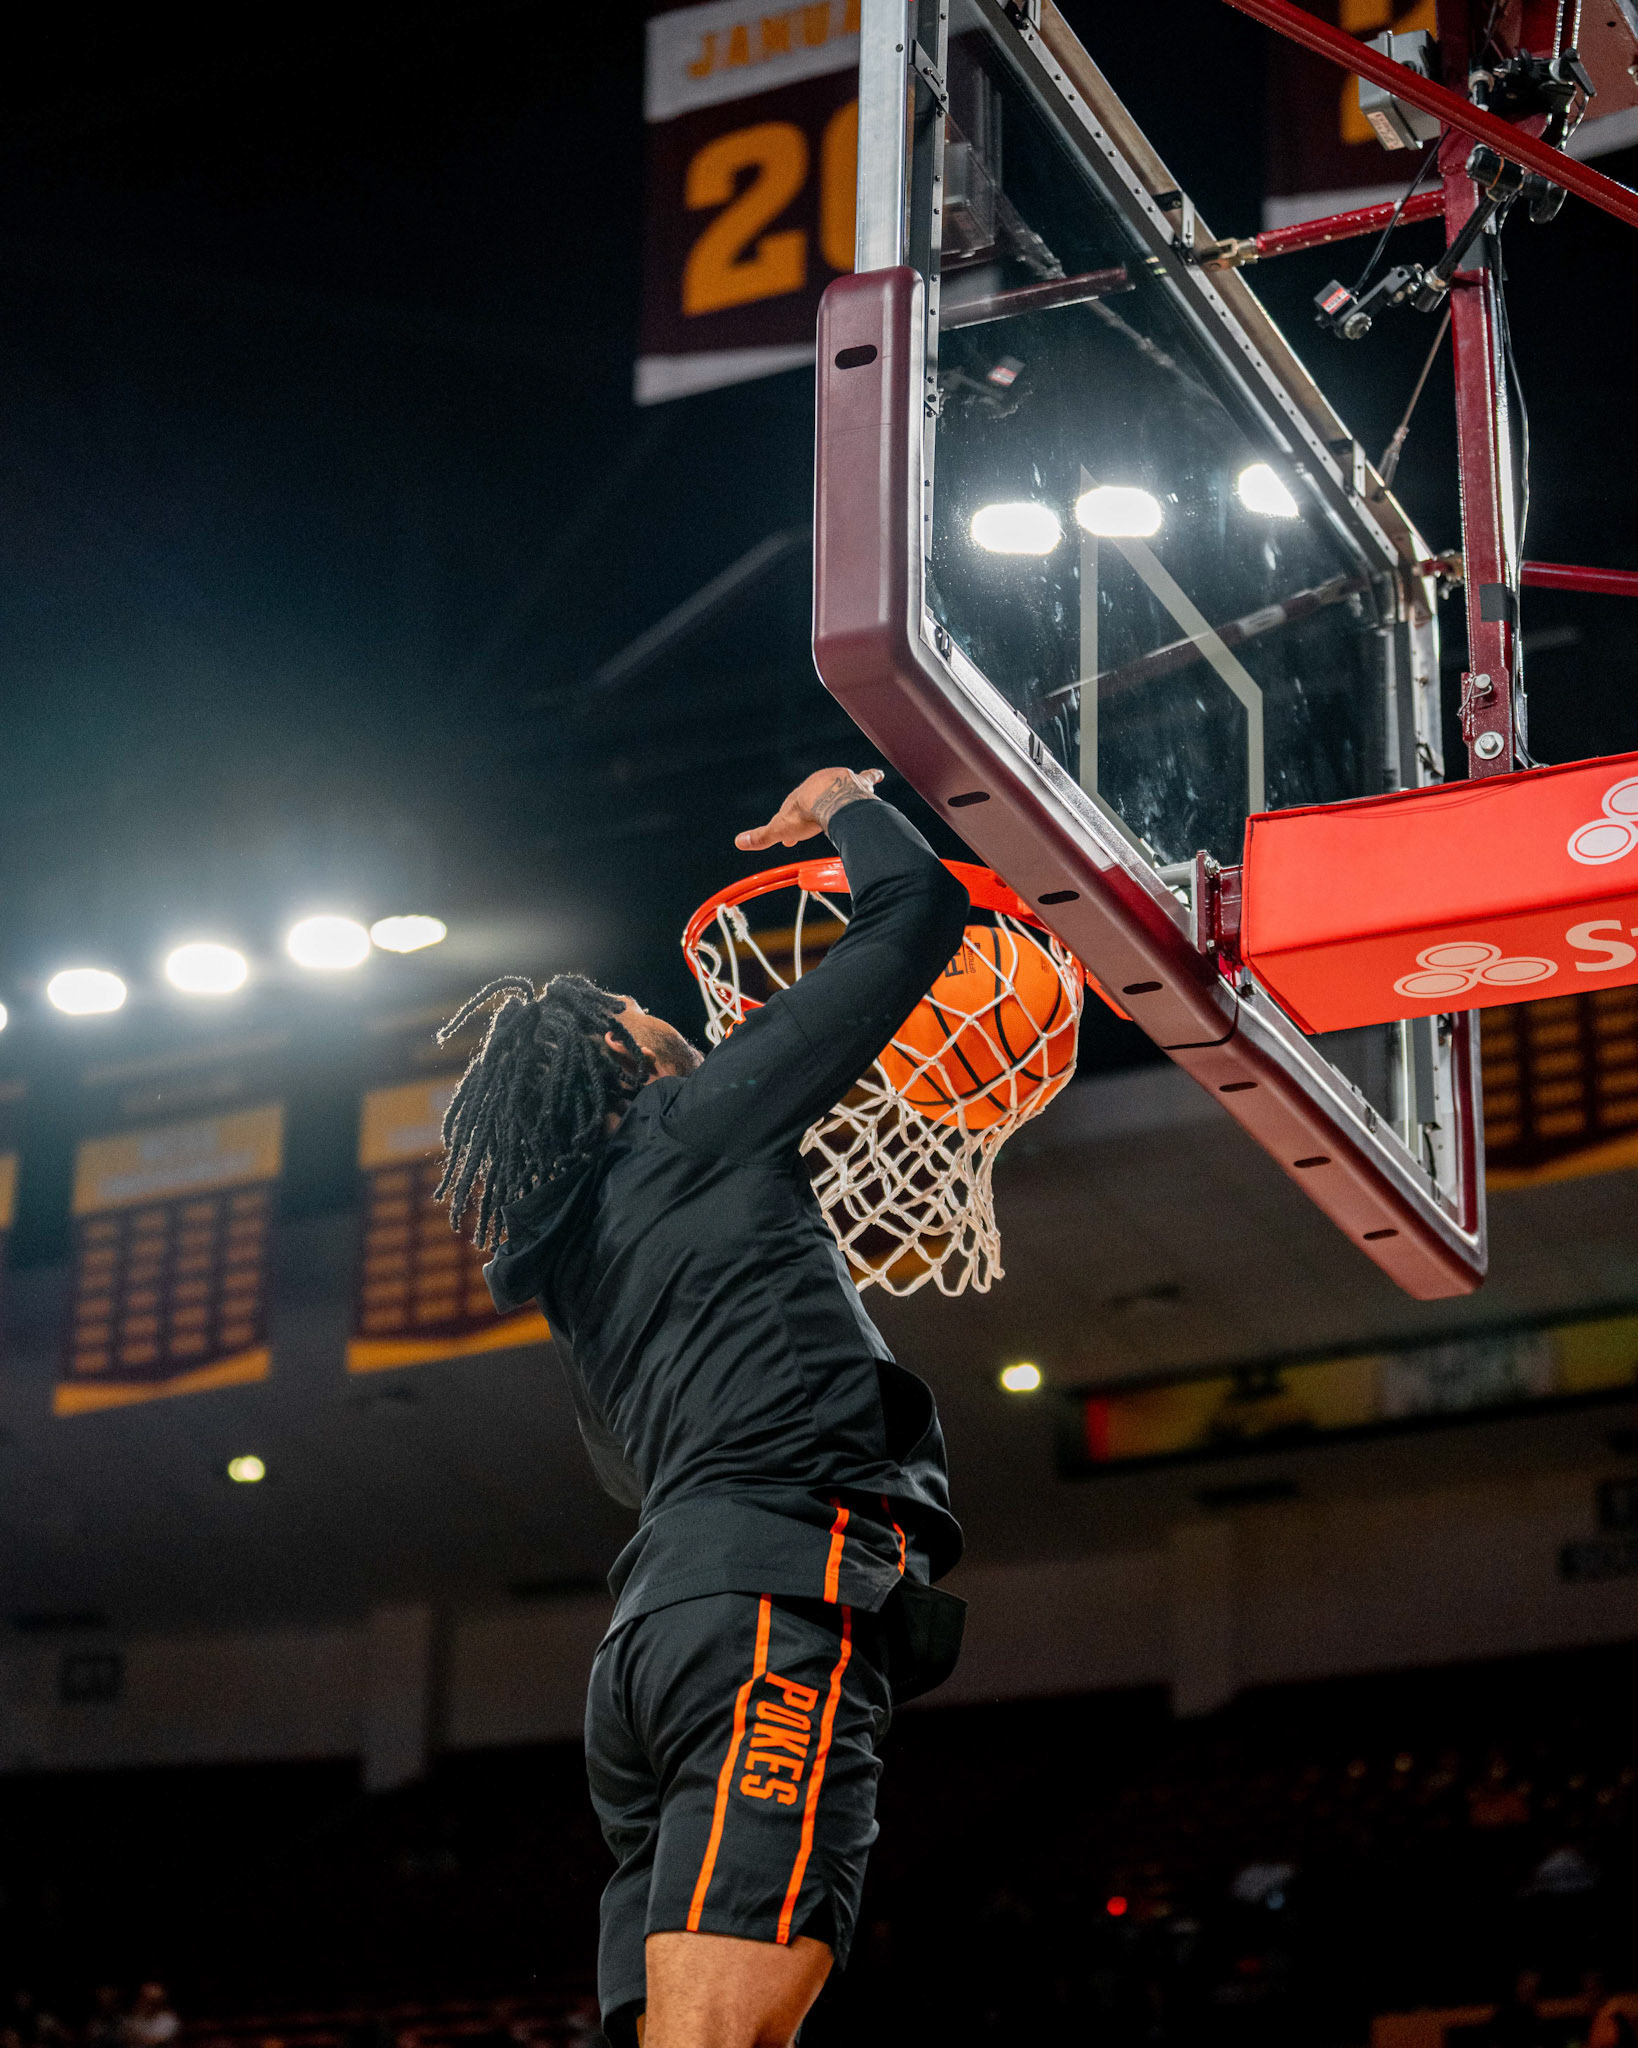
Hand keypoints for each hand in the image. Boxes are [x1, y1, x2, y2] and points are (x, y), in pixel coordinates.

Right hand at [735, 768, 883, 851]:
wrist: (831, 801)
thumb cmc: (806, 815)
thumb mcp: (780, 828)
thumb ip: (762, 836)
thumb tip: (738, 842)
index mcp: (800, 797)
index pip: (792, 811)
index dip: (791, 827)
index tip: (790, 840)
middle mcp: (818, 785)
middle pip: (814, 801)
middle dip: (812, 815)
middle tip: (811, 829)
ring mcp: (838, 782)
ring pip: (836, 792)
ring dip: (836, 802)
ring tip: (839, 812)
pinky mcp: (857, 783)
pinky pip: (865, 778)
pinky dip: (870, 777)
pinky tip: (878, 774)